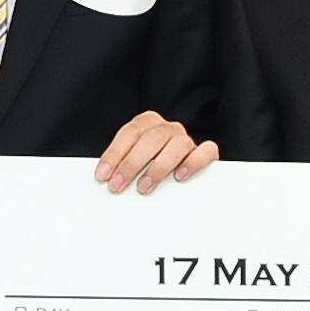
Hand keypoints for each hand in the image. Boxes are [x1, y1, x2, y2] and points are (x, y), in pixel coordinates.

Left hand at [95, 110, 216, 193]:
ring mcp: (187, 139)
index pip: (130, 133)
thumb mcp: (132, 160)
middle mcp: (168, 128)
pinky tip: (180, 176)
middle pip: (151, 139)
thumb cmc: (149, 164)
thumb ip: (121, 163)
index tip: (103, 174)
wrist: (179, 167)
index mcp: (147, 123)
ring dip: (158, 167)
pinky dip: (193, 163)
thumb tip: (104, 178)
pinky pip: (205, 151)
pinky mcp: (205, 152)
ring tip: (144, 187)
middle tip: (118, 185)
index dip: (115, 154)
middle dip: (131, 164)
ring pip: (177, 144)